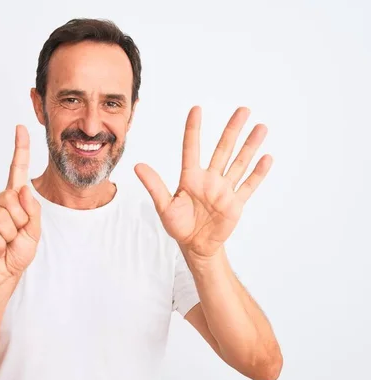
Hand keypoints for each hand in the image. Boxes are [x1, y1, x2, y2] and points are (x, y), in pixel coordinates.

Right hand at [0, 125, 40, 289]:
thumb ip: (32, 211)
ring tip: (3, 243)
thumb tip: (22, 189)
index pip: (17, 169)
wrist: (3, 274)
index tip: (21, 128)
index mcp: (13, 199)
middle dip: (19, 222)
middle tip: (14, 235)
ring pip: (1, 217)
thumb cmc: (17, 252)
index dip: (20, 148)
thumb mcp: (34, 232)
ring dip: (8, 236)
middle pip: (11, 199)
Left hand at [135, 106, 271, 258]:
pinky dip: (258, 173)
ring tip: (261, 127)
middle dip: (232, 130)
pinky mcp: (235, 203)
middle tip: (243, 110)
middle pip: (223, 149)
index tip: (197, 109)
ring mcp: (224, 190)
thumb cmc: (178, 225)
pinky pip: (248, 186)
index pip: (191, 148)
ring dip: (250, 146)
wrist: (195, 246)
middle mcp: (210, 179)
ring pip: (239, 163)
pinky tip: (266, 158)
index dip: (193, 129)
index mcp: (191, 178)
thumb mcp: (164, 206)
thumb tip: (137, 166)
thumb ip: (154, 185)